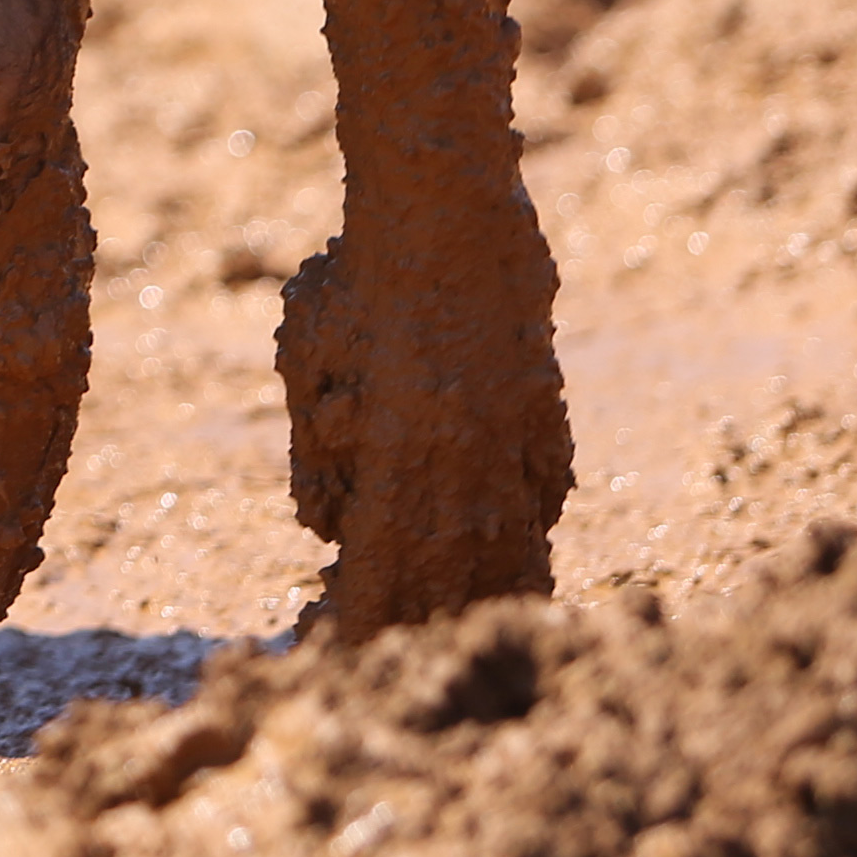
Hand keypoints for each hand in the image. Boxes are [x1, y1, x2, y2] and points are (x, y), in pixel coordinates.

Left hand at [277, 196, 568, 634]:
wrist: (448, 201)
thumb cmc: (356, 276)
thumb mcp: (308, 358)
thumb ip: (316, 451)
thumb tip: (329, 528)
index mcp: (403, 448)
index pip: (380, 563)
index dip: (360, 613)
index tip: (337, 647)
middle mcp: (469, 453)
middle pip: (452, 571)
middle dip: (419, 618)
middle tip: (390, 654)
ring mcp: (519, 433)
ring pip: (511, 542)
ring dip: (488, 590)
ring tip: (470, 630)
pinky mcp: (548, 404)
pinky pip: (547, 489)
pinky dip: (533, 529)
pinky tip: (521, 557)